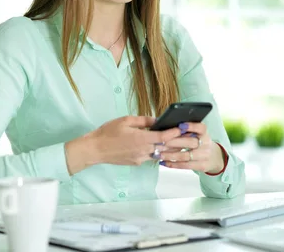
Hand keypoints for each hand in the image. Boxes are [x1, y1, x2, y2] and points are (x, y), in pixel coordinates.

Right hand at [65, 116, 181, 173]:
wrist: (95, 149)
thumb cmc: (108, 132)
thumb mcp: (126, 120)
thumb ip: (143, 121)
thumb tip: (157, 120)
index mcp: (142, 139)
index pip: (164, 136)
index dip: (175, 132)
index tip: (183, 127)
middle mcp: (143, 150)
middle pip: (166, 147)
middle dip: (178, 142)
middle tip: (188, 137)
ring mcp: (140, 158)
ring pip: (160, 154)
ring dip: (170, 149)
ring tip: (180, 142)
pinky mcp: (136, 162)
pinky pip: (151, 157)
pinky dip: (158, 152)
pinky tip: (161, 148)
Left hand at [159, 122, 224, 173]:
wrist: (214, 157)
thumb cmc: (200, 143)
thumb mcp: (198, 134)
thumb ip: (187, 131)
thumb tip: (168, 128)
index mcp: (205, 133)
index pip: (200, 128)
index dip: (191, 126)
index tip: (180, 125)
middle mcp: (206, 143)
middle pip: (190, 142)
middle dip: (174, 142)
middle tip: (160, 142)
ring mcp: (204, 155)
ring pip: (185, 156)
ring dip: (170, 155)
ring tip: (158, 154)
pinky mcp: (201, 166)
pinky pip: (185, 165)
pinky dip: (173, 164)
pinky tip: (164, 162)